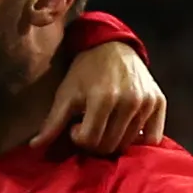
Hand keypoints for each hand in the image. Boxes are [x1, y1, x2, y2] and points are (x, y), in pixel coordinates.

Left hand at [39, 44, 165, 151]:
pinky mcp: (159, 101)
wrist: (112, 45)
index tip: (76, 126)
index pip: (90, 141)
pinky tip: (125, 129)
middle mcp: (129, 101)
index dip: (79, 139)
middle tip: (90, 126)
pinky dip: (138, 140)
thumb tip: (34, 147)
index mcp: (103, 99)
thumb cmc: (85, 70)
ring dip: (114, 140)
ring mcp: (146, 102)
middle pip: (110, 145)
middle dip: (95, 142)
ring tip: (105, 123)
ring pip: (128, 144)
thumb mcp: (66, 94)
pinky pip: (152, 137)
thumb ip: (52, 123)